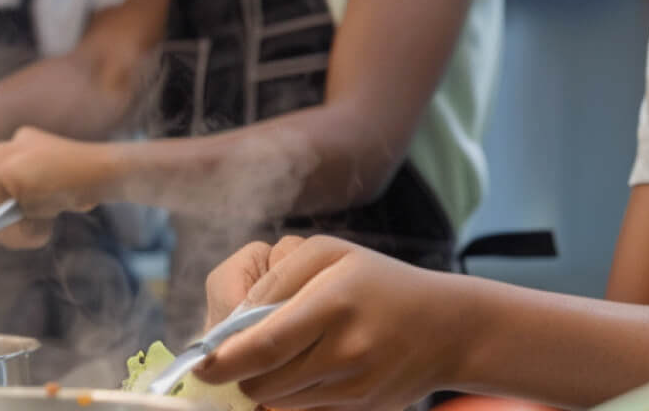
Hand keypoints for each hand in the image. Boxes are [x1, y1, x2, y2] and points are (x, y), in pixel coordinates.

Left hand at [0, 127, 122, 248]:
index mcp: (12, 149)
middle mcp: (1, 148)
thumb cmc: (83, 184)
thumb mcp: (43, 194)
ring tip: (39, 233)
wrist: (105, 171)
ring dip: (8, 234)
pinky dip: (12, 232)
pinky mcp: (2, 171)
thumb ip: (20, 204)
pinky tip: (42, 227)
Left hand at [196, 236, 481, 408]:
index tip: (200, 362)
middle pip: (261, 382)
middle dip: (237, 372)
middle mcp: (345, 350)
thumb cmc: (380, 282)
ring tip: (275, 355)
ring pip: (276, 401)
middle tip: (234, 354)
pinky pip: (301, 408)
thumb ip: (275, 279)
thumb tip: (231, 322)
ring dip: (261, 384)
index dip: (221, 359)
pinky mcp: (357, 408)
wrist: (448, 328)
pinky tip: (304, 368)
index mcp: (333, 303)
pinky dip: (288, 394)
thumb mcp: (330, 254)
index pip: (261, 346)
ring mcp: (353, 385)